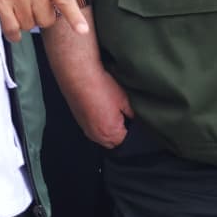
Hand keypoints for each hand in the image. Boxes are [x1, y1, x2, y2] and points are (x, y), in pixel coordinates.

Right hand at [0, 0, 88, 41]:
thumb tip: (60, 12)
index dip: (75, 17)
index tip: (83, 31)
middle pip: (46, 19)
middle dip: (38, 18)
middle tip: (26, 5)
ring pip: (29, 26)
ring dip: (22, 22)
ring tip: (13, 6)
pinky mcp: (0, 3)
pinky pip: (13, 30)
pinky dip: (12, 34)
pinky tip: (10, 26)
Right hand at [43, 7, 133, 147]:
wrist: (79, 75)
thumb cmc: (101, 87)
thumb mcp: (125, 100)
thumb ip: (133, 114)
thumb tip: (137, 119)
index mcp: (110, 134)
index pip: (127, 141)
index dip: (132, 131)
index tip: (134, 120)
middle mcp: (96, 136)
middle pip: (114, 141)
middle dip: (121, 130)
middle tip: (124, 113)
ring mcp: (86, 129)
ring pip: (103, 134)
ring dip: (109, 126)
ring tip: (111, 108)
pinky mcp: (79, 120)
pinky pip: (93, 127)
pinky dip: (99, 120)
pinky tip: (101, 106)